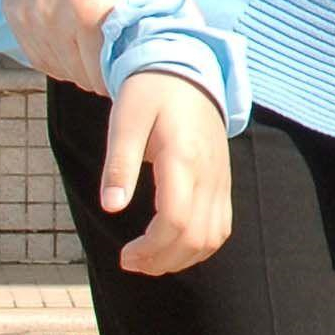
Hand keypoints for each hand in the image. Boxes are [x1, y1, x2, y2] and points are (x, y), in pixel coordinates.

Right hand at [4, 0, 186, 94]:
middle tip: (118, 49)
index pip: (106, 75)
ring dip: (79, 63)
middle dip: (103, 70)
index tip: (133, 65)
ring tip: (98, 39)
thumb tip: (194, 52)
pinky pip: (38, 54)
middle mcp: (54, 18)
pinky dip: (57, 52)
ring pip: (59, 67)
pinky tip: (75, 35)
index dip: (123, 73)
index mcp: (91, 11)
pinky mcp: (15, 13)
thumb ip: (176, 15)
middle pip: (82, 75)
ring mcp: (30, 17)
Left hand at [101, 68, 233, 275]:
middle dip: (162, 260)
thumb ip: (120, 164)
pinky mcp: (223, 181)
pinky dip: (199, 246)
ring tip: (150, 259)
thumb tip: (112, 207)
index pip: (175, 219)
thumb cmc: (151, 94)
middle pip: (196, 237)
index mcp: (183, 157)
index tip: (125, 254)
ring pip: (213, 237)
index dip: (151, 248)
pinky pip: (221, 227)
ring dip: (182, 258)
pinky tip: (173, 246)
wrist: (188, 72)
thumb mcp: (125, 120)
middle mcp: (209, 172)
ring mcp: (220, 178)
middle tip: (131, 261)